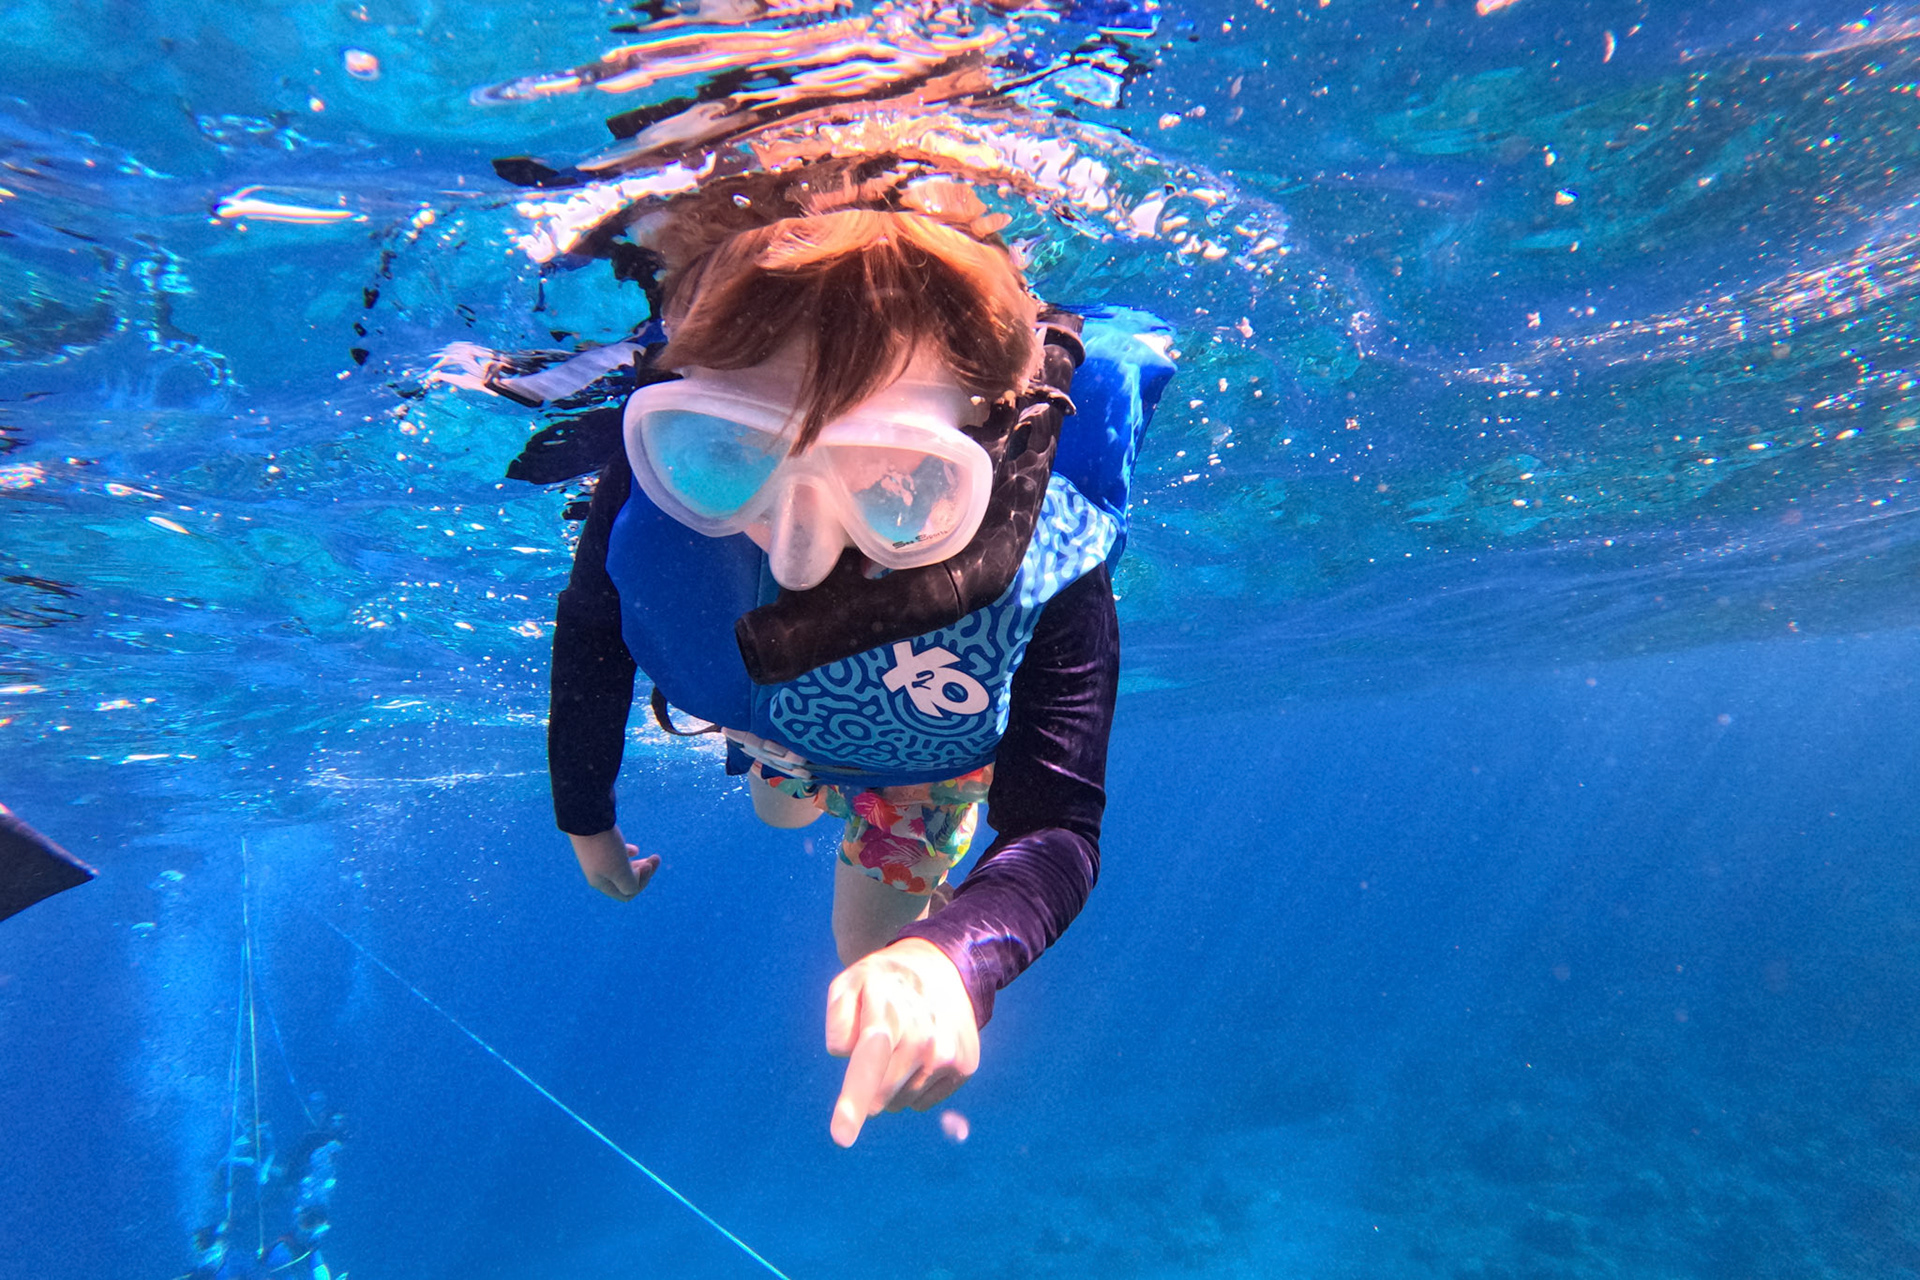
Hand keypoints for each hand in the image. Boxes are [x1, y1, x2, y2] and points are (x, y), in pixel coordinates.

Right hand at [568, 828, 658, 900]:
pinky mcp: (598, 844)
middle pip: (625, 882)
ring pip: (622, 869)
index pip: (626, 894)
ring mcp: (597, 858)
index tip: (647, 866)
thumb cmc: (605, 846)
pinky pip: (615, 854)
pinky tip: (635, 850)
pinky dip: (628, 854)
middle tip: (656, 858)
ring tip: (653, 857)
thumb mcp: (620, 870)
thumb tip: (632, 888)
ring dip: (639, 865)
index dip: (641, 883)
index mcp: (600, 883)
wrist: (586, 816)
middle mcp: (597, 873)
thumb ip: (629, 885)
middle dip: (644, 873)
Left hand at [824, 938, 978, 1147]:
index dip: (854, 1101)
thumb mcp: (851, 982)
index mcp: (890, 1013)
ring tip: (903, 1042)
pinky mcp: (965, 1067)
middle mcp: (924, 1038)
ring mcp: (948, 1054)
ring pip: (898, 1102)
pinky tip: (921, 1054)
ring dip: (892, 1083)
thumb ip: (838, 1016)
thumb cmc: (887, 982)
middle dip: (866, 1086)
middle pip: (879, 1096)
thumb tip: (843, 1052)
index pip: (869, 1060)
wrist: (945, 969)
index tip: (841, 1137)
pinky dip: (914, 1085)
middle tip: (876, 1046)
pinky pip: (921, 1102)